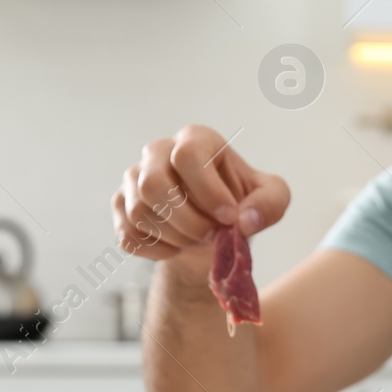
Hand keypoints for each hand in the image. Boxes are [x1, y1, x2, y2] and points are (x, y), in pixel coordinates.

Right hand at [112, 125, 290, 260]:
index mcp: (196, 139)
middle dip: (186, 220)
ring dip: (175, 237)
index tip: (229, 217)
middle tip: (211, 236)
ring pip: (139, 212)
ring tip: (198, 241)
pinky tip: (177, 248)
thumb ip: (269, 204)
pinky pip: (128, 235)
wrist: (212, 230)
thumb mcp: (270, 200)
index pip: (188, 154)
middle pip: (153, 183)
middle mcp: (158, 152)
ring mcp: (134, 178)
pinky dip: (157, 251)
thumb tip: (244, 219)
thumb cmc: (240, 204)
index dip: (208, 191)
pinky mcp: (121, 207)